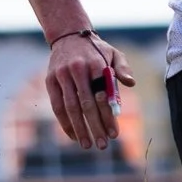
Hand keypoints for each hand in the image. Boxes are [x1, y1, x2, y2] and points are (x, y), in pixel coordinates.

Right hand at [46, 33, 137, 150]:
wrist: (68, 36)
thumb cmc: (96, 50)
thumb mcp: (113, 53)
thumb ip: (123, 69)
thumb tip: (131, 84)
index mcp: (96, 64)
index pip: (103, 95)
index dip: (108, 116)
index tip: (114, 134)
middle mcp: (78, 70)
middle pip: (87, 104)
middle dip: (95, 127)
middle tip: (103, 145)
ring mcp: (62, 75)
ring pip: (70, 107)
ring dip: (79, 129)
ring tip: (88, 145)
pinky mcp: (50, 81)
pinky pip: (57, 106)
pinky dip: (65, 123)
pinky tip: (74, 136)